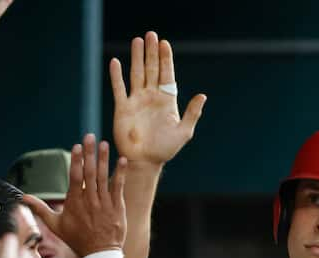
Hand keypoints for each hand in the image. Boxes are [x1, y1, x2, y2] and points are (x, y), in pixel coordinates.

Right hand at [23, 134, 127, 257]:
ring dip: (104, 160)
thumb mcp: (55, 225)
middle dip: (89, 154)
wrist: (99, 253)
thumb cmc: (76, 239)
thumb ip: (40, 209)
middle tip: (89, 136)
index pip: (75, 178)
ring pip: (103, 177)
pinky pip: (119, 186)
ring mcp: (104, 203)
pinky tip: (122, 159)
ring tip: (103, 144)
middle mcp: (90, 201)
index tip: (76, 146)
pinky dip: (120, 173)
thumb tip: (22, 198)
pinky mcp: (117, 206)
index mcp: (74, 203)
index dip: (76, 161)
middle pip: (89, 173)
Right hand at [110, 31, 205, 165]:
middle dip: (151, 52)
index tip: (164, 43)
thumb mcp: (184, 132)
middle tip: (150, 35)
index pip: (166, 75)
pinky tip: (116, 62)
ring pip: (136, 74)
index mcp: (166, 101)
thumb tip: (203, 95)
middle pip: (151, 69)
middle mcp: (151, 97)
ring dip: (136, 58)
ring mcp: (136, 101)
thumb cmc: (165, 150)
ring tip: (137, 41)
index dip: (166, 59)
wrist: (144, 162)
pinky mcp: (123, 108)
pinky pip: (119, 89)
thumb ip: (192, 113)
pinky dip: (116, 76)